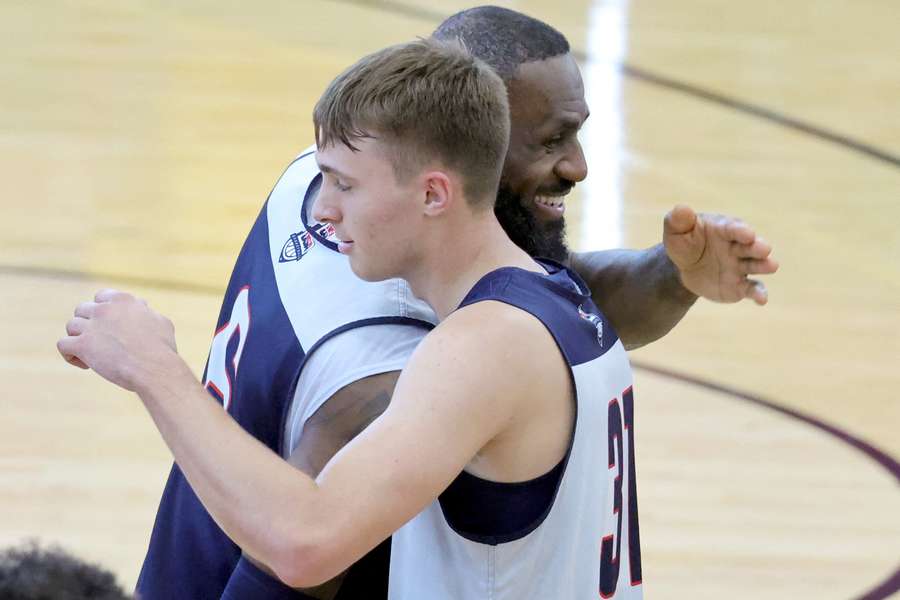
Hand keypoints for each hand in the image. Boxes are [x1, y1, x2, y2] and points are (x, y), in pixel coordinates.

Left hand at [57, 289, 179, 391]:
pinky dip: (70, 355)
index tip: (109, 325)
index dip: (101, 311)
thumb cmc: (162, 349)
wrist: (154, 368)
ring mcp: (92, 326)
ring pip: (71, 326)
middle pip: (82, 310)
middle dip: (87, 324)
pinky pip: (63, 345)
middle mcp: (104, 309)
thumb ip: (146, 312)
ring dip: (78, 339)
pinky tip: (85, 365)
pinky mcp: (83, 345)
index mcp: (123, 300)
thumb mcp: (161, 322)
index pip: (100, 297)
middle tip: (99, 342)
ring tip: (92, 355)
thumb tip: (142, 306)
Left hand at [664, 205, 778, 303]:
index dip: (740, 231)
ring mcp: (741, 266)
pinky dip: (758, 293)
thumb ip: (679, 220)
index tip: (748, 233)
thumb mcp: (676, 231)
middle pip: (751, 246)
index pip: (734, 228)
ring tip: (772, 266)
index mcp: (724, 229)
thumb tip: (681, 208)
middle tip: (763, 248)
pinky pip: (752, 288)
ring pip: (756, 265)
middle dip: (757, 247)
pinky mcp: (740, 285)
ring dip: (764, 265)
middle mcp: (737, 247)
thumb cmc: (684, 242)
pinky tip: (762, 300)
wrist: (684, 267)